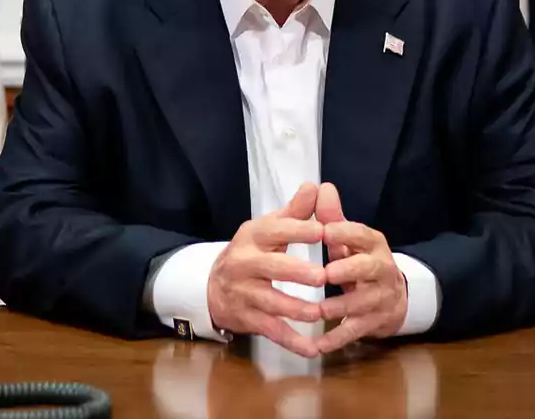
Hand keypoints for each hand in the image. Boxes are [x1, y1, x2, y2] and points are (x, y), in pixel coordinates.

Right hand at [207, 183, 326, 356]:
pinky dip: (292, 341)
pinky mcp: (248, 318)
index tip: (323, 231)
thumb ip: (295, 212)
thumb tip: (316, 186)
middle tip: (323, 276)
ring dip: (296, 310)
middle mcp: (245, 263)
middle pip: (271, 267)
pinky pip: (272, 330)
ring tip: (320, 313)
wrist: (212, 286)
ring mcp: (245, 293)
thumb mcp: (268, 228)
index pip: (276, 231)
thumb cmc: (252, 252)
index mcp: (253, 236)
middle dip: (296, 272)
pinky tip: (313, 348)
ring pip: (271, 302)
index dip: (298, 230)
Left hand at [314, 183, 406, 352]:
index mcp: (372, 244)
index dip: (344, 232)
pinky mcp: (374, 322)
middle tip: (326, 273)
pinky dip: (336, 339)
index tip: (323, 230)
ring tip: (318, 312)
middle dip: (348, 270)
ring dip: (340, 307)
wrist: (393, 297)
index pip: (362, 233)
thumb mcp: (349, 239)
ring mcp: (380, 298)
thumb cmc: (360, 261)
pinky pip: (355, 331)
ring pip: (362, 303)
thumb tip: (320, 187)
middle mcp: (381, 269)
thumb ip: (333, 217)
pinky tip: (316, 346)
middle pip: (369, 268)